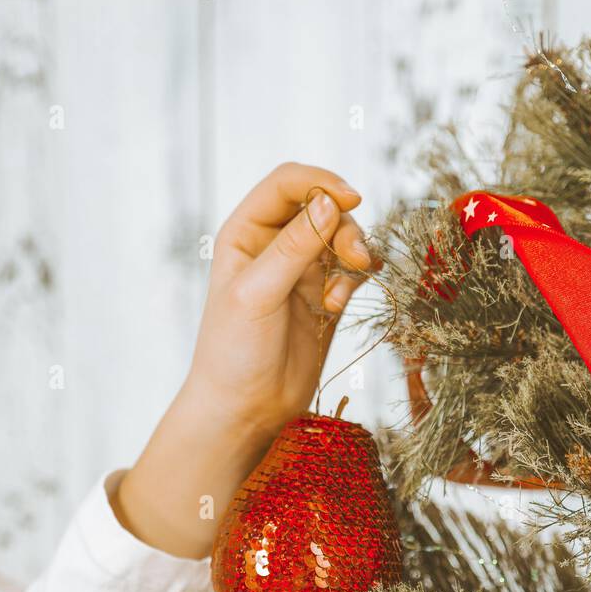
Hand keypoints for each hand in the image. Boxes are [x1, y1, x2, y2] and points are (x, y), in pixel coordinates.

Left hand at [114, 162, 371, 558]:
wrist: (244, 408)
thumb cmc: (234, 352)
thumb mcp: (257, 293)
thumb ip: (294, 247)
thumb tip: (330, 203)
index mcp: (245, 233)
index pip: (287, 184)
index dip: (321, 183)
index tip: (350, 200)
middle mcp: (275, 246)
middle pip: (323, 209)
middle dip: (344, 227)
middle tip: (356, 259)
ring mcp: (302, 272)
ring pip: (342, 239)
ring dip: (355, 253)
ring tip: (350, 284)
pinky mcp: (325, 300)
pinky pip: (352, 272)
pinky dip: (356, 279)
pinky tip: (344, 300)